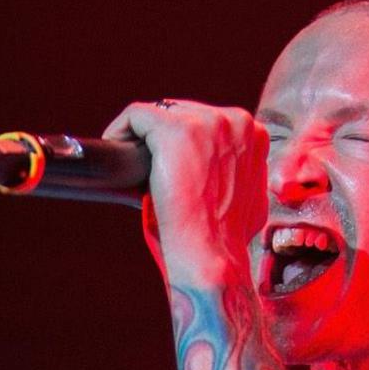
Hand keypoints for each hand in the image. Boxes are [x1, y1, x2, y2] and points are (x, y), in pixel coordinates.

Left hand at [101, 99, 267, 289]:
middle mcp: (234, 121)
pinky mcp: (173, 130)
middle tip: (144, 169)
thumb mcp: (246, 200)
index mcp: (253, 134)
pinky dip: (120, 130)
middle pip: (182, 113)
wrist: (210, 256)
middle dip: (161, 138)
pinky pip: (136, 116)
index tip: (167, 165)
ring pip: (158, 113)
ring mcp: (205, 122)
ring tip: (128, 164)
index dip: (182, 143)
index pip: (207, 122)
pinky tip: (114, 149)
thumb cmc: (222, 240)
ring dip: (140, 136)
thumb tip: (218, 178)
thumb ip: (235, 176)